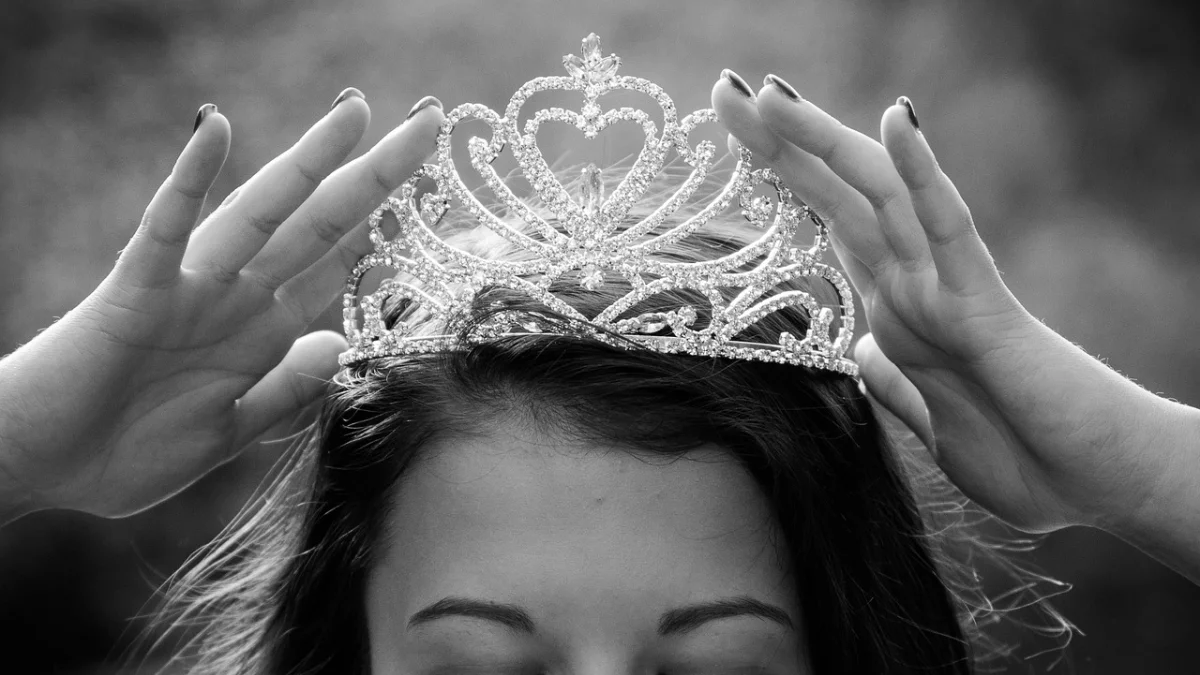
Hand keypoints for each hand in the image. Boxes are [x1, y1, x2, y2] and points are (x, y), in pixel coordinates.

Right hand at [0, 92, 444, 520]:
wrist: (38, 469)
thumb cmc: (124, 451)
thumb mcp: (228, 433)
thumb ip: (286, 391)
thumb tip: (343, 340)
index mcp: (261, 329)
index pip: (338, 262)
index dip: (387, 224)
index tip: (434, 187)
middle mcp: (236, 296)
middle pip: (321, 222)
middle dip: (377, 176)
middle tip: (429, 123)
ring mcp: (190, 287)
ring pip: (262, 210)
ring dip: (311, 161)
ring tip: (358, 111)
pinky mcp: (136, 290)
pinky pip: (166, 227)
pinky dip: (190, 180)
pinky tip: (216, 129)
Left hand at [711, 71, 1195, 536]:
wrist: (1087, 485)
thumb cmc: (1016, 453)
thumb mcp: (924, 419)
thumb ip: (890, 379)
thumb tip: (860, 350)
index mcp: (893, 306)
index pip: (826, 220)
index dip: (780, 174)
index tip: (730, 129)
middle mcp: (911, 282)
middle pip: (836, 193)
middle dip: (779, 143)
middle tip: (725, 91)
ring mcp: (944, 284)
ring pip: (879, 196)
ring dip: (825, 143)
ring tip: (773, 96)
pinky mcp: (983, 301)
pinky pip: (950, 226)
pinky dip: (924, 174)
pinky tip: (898, 122)